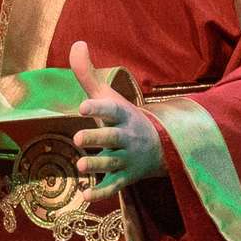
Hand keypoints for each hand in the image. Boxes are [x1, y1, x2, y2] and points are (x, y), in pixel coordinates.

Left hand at [68, 41, 165, 196]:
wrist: (163, 147)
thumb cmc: (126, 119)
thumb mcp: (110, 97)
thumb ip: (89, 75)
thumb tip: (76, 43)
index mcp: (123, 115)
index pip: (111, 109)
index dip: (98, 107)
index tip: (83, 106)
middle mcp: (126, 137)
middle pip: (111, 138)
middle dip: (97, 138)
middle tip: (78, 139)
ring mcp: (127, 159)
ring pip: (112, 163)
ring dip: (97, 166)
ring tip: (80, 167)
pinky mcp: (126, 177)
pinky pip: (114, 187)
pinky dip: (101, 193)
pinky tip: (85, 197)